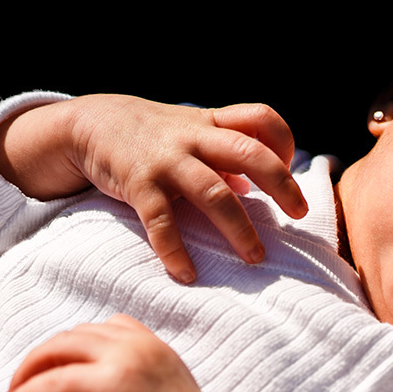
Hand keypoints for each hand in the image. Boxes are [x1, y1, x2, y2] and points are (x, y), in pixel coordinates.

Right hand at [0, 94, 306, 282]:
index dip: (282, 140)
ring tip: (255, 257)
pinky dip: (175, 250)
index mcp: (210, 123)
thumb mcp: (189, 132)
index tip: (289, 166)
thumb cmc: (150, 135)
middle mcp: (194, 138)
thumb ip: (221, 155)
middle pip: (250, 153)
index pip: (260, 118)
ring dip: (238, 227)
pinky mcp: (139, 184)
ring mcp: (167, 161)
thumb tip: (253, 189)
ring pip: (214, 192)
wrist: (92, 123)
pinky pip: (162, 221)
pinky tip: (187, 273)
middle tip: (300, 213)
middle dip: (281, 183)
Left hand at [2, 315, 313, 391]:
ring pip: (56, 353)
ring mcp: (124, 364)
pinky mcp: (110, 390)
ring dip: (27, 376)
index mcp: (150, 345)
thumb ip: (117, 388)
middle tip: (18, 388)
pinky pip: (52, 384)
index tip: (51, 376)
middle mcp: (137, 345)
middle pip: (70, 337)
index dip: (68, 352)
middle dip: (39, 360)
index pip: (97, 330)